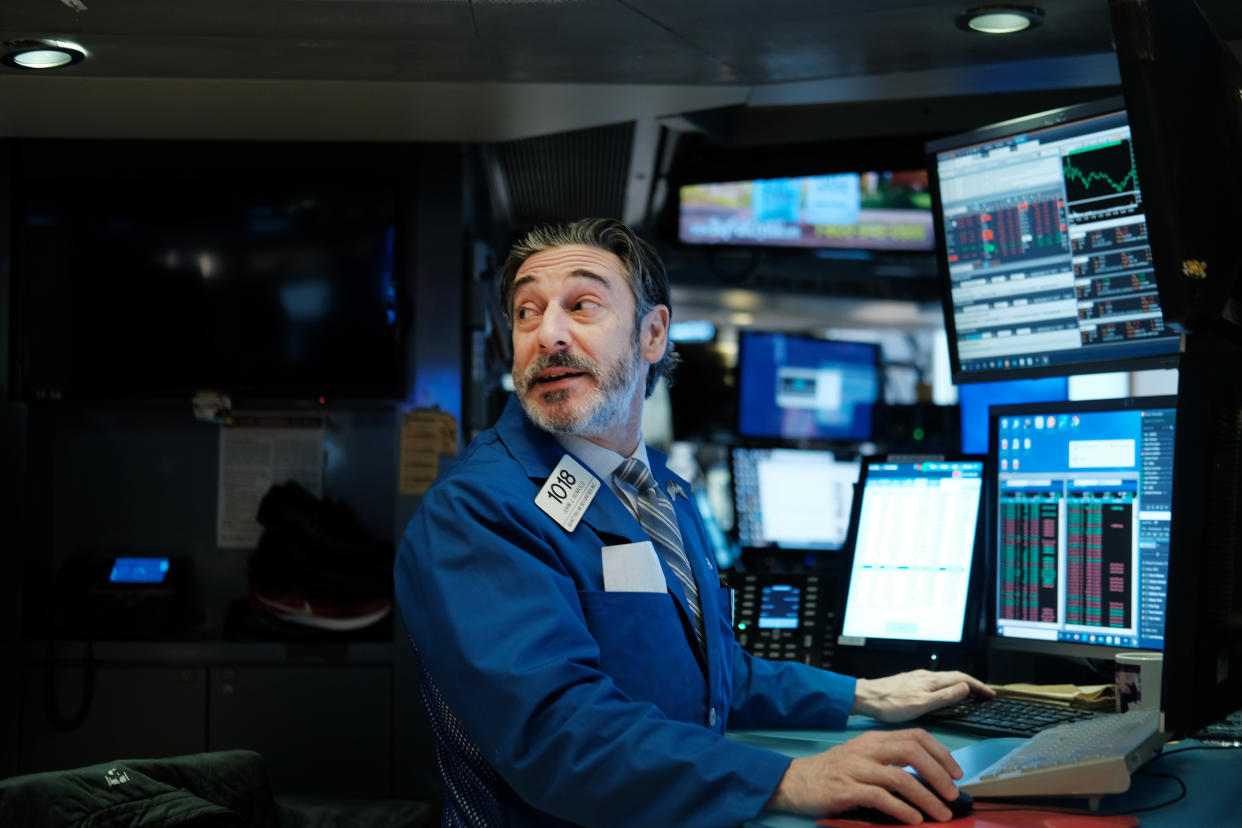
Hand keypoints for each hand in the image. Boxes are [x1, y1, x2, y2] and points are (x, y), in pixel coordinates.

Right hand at [766, 728, 961, 823]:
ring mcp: (856, 769)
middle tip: (952, 794)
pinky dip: (902, 810)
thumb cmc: (830, 773)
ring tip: (940, 814)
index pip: (915, 736)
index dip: (940, 753)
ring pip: (901, 778)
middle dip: (939, 773)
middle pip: (912, 752)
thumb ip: (887, 761)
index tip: (956, 772)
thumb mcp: (860, 758)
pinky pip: (882, 798)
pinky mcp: (847, 790)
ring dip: (926, 798)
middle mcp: (866, 750)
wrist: (794, 782)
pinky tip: (914, 819)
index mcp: (873, 740)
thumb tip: (926, 778)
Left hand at [853, 669, 994, 722]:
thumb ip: (944, 696)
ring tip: (970, 695)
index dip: (978, 686)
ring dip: (961, 685)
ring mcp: (917, 678)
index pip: (961, 678)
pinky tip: (944, 694)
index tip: (991, 694)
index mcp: (931, 680)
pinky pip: (936, 682)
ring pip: (945, 679)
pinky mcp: (910, 682)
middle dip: (973, 684)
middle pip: (955, 676)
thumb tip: (965, 687)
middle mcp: (926, 675)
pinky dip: (948, 687)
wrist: (865, 697)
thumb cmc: (891, 704)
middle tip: (985, 694)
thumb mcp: (921, 704)